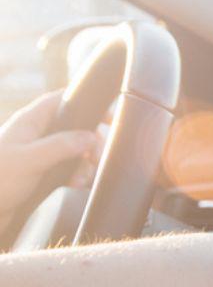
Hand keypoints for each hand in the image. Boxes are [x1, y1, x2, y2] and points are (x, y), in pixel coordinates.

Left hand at [0, 91, 100, 235]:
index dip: (85, 104)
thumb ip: (60, 146)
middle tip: (97, 158)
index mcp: (29, 123)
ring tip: (83, 178)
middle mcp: (34, 135)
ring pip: (72, 150)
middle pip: (73, 128)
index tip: (109, 117)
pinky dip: (77, 175)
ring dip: (84, 163)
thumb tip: (90, 137)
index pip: (61, 101)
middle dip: (90, 143)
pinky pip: (67, 168)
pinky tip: (78, 184)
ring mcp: (37, 154)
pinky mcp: (39, 172)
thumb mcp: (30, 161)